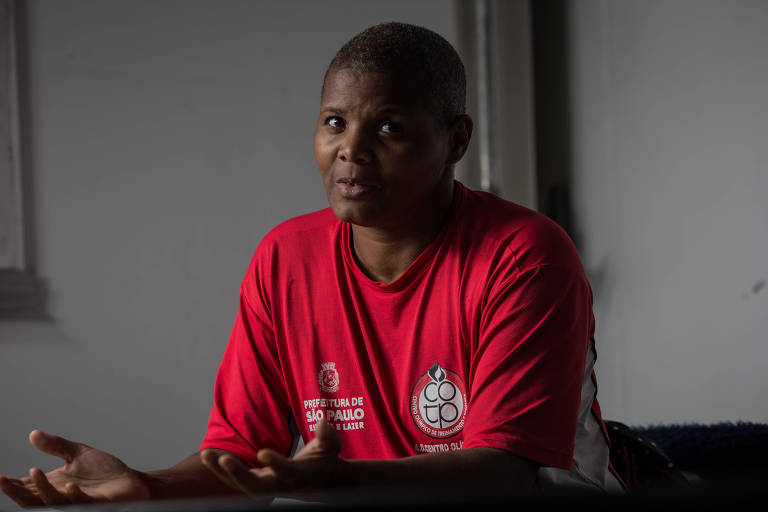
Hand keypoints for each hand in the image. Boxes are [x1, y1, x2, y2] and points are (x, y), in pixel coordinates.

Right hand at [0, 430, 149, 506]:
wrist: (131, 481)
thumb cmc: (104, 472)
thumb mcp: (78, 454)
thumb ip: (56, 445)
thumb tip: (33, 434)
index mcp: (55, 485)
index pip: (27, 488)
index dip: (11, 484)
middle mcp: (62, 496)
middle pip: (33, 499)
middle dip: (17, 491)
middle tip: (2, 481)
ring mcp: (78, 502)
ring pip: (54, 501)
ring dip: (43, 489)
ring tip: (35, 471)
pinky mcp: (96, 504)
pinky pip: (82, 503)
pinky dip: (74, 496)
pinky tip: (70, 485)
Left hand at [201, 419, 343, 498]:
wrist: (320, 482)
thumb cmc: (326, 460)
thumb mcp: (332, 446)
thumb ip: (328, 435)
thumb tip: (322, 422)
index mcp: (298, 476)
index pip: (285, 472)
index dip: (274, 463)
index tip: (262, 452)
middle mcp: (280, 485)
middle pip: (256, 487)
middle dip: (238, 474)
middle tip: (224, 459)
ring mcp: (267, 486)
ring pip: (240, 485)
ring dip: (222, 472)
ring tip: (206, 455)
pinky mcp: (258, 482)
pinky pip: (235, 480)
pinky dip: (221, 471)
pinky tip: (209, 457)